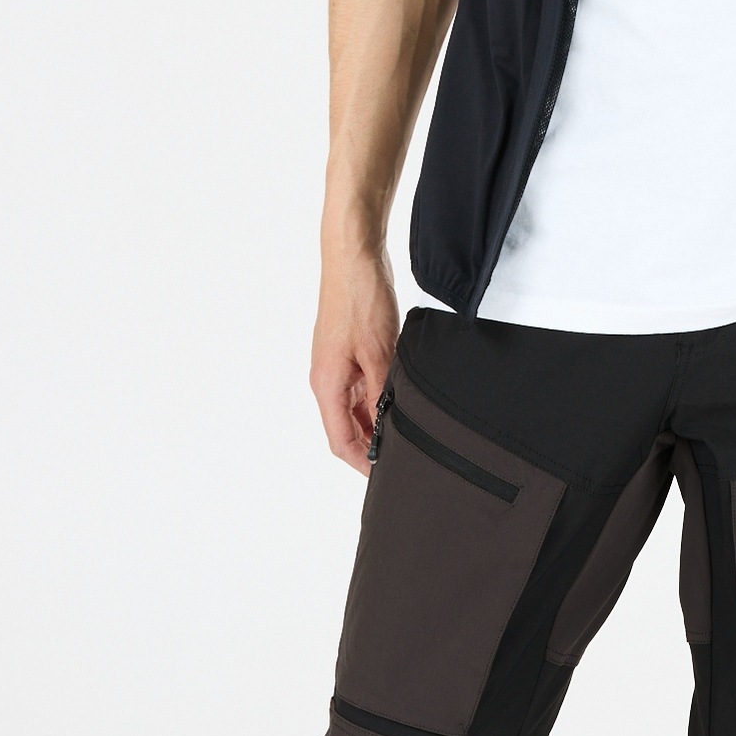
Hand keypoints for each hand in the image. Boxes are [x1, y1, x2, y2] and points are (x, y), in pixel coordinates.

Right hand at [311, 241, 400, 472]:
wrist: (354, 257)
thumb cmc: (360, 300)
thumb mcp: (379, 353)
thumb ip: (382, 395)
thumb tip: (389, 430)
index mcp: (327, 384)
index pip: (340, 440)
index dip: (362, 464)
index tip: (386, 478)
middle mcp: (328, 379)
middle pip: (347, 428)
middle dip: (372, 447)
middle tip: (404, 458)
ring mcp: (338, 366)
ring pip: (357, 408)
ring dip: (377, 422)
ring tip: (408, 434)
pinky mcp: (351, 352)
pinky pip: (364, 387)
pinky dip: (380, 399)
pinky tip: (403, 402)